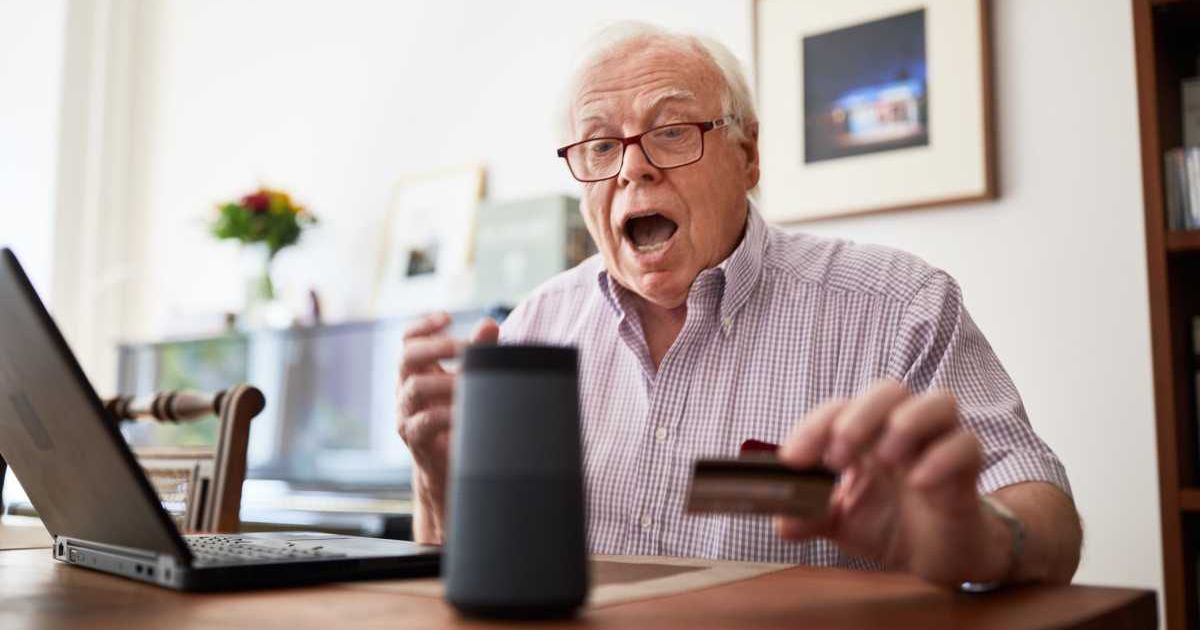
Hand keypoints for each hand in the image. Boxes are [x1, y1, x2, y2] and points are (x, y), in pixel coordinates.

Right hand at [395, 311, 498, 541]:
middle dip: (438, 347)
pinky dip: (447, 414)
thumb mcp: (470, 384)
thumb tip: (489, 324)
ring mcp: (406, 415)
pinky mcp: (415, 440)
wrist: (453, 471)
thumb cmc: (462, 421)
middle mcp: (406, 390)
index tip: (448, 317)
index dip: (423, 325)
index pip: (408, 339)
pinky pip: (424, 422)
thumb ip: (480, 354)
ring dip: (446, 381)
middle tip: (467, 348)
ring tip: (471, 382)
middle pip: (406, 357)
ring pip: (414, 388)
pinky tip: (466, 411)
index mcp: (417, 373)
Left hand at [775, 379, 1009, 585]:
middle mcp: (902, 429)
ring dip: (907, 423)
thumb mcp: (839, 524)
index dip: (813, 427)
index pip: (839, 408)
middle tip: (839, 455)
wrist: (936, 557)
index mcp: (866, 434)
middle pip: (889, 390)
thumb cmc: (888, 526)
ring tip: (886, 459)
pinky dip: (942, 458)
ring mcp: (939, 444)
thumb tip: (782, 522)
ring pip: (939, 401)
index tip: (793, 459)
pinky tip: (920, 482)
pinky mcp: (968, 468)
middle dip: (860, 416)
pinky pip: (967, 444)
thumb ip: (809, 517)